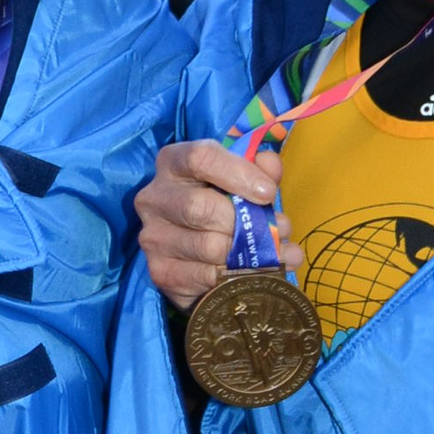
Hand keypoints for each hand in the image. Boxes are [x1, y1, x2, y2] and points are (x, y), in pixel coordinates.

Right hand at [135, 137, 295, 311]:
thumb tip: (270, 165)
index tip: (268, 192)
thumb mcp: (242, 180)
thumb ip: (260, 169)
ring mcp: (153, 237)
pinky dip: (238, 275)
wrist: (197, 253)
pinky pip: (206, 276)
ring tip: (278, 252)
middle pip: (199, 207)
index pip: (200, 158)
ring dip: (250, 252)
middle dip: (245, 221)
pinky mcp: (160, 272)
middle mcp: (154, 198)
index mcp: (172, 163)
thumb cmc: (223, 204)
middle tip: (279, 229)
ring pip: (207, 246)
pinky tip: (259, 272)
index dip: (239, 173)